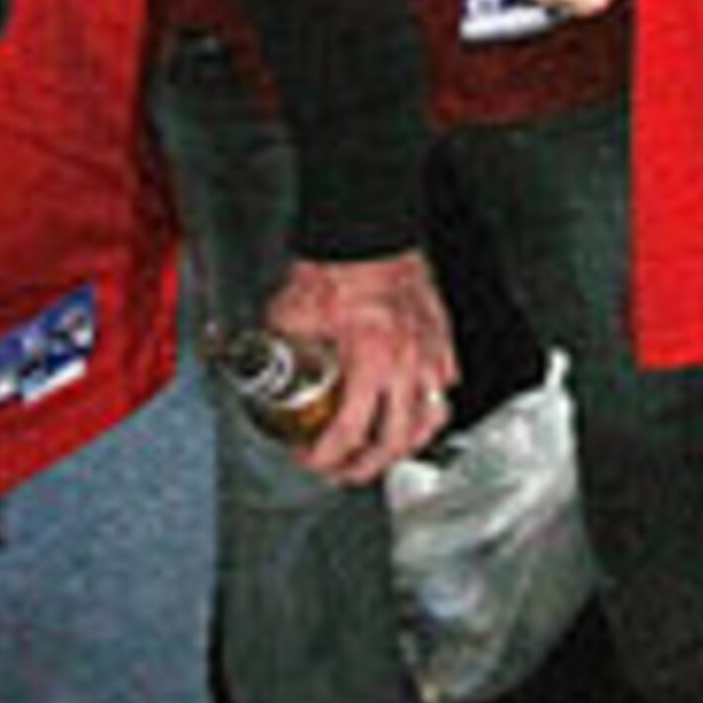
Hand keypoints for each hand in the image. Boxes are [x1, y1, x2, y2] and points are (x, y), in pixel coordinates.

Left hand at [267, 250, 458, 484]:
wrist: (369, 232)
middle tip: (347, 471)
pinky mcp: (441, 338)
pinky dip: (430, 402)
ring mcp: (429, 352)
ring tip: (387, 448)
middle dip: (367, 467)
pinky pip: (446, 383)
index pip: (350, 432)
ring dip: (406, 441)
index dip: (328, 458)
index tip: (314, 460)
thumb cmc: (339, 266)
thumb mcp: (291, 314)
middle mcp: (406, 364)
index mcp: (370, 362)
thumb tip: (256, 369)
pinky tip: (416, 403)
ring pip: (431, 418)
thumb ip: (277, 350)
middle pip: (395, 441)